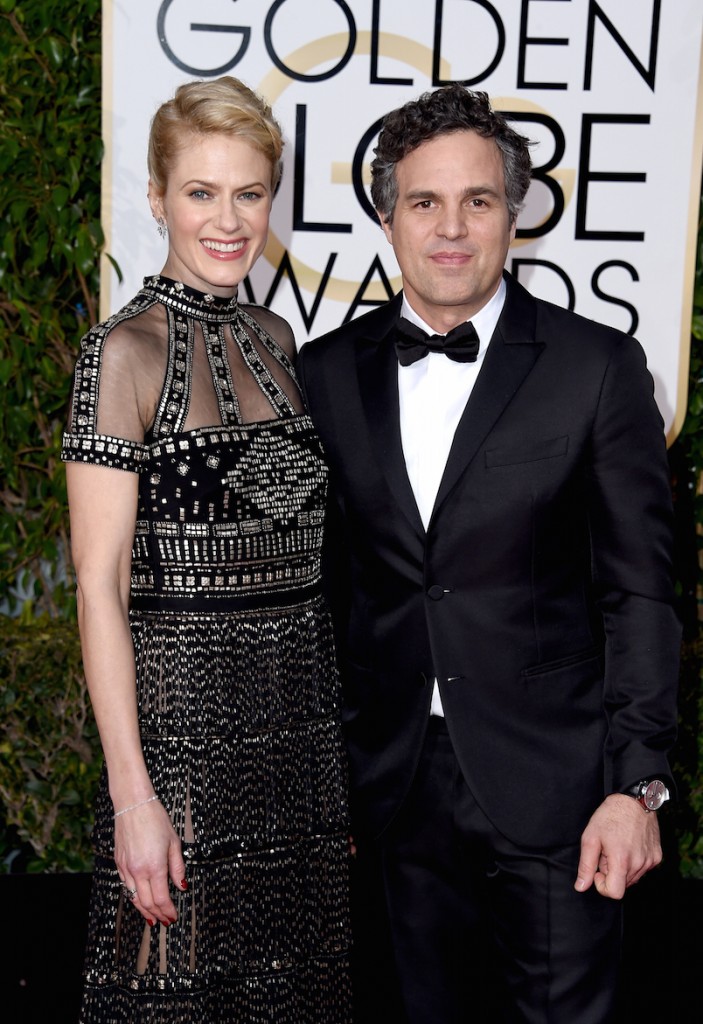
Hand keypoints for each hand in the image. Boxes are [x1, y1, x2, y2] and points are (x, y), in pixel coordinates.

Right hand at [114, 798, 186, 925]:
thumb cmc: (155, 819)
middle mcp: (138, 870)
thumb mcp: (174, 842)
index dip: (168, 911)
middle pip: (147, 903)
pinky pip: (126, 886)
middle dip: (157, 915)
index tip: (173, 916)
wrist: (133, 805)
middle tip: (164, 921)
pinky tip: (139, 899)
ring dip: (144, 910)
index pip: (161, 899)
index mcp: (154, 866)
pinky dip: (134, 896)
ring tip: (152, 917)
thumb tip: (182, 886)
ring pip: (134, 897)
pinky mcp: (119, 862)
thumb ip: (177, 867)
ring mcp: (126, 868)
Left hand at [574, 793, 661, 899]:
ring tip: (618, 846)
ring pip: (632, 878)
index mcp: (621, 861)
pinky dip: (634, 862)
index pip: (614, 893)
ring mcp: (650, 861)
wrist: (634, 799)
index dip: (602, 886)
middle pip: (622, 884)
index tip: (598, 870)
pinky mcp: (657, 857)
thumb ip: (585, 865)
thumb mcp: (590, 837)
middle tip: (607, 851)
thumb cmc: (610, 816)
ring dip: (622, 867)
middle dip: (611, 872)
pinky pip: (642, 869)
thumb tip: (581, 887)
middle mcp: (639, 864)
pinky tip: (629, 845)